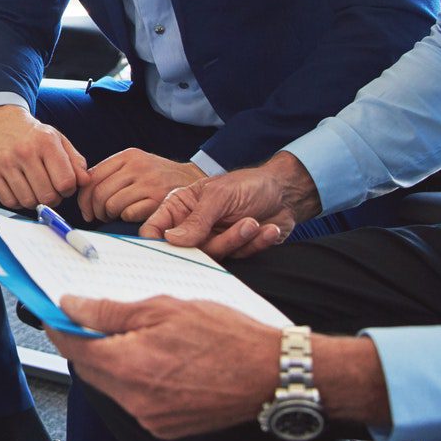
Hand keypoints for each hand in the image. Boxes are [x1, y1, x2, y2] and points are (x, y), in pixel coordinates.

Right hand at [0, 105, 88, 208]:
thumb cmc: (31, 133)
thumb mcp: (57, 139)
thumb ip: (75, 161)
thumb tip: (85, 182)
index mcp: (46, 142)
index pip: (66, 182)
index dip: (69, 190)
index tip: (64, 185)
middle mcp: (25, 152)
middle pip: (48, 196)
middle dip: (53, 198)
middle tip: (50, 189)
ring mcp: (5, 163)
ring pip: (28, 201)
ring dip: (35, 201)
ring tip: (35, 189)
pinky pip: (9, 201)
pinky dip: (18, 202)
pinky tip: (21, 190)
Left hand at [44, 295, 279, 438]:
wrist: (271, 374)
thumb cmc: (227, 336)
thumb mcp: (165, 308)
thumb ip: (112, 310)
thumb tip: (73, 307)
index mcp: (129, 366)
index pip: (74, 347)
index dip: (58, 327)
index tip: (52, 312)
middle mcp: (135, 399)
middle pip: (89, 369)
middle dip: (81, 343)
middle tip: (83, 318)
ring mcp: (150, 418)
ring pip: (111, 386)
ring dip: (108, 361)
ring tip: (123, 334)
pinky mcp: (166, 427)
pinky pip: (134, 401)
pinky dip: (131, 379)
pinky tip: (148, 358)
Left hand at [79, 150, 204, 222]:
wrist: (192, 179)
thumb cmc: (158, 176)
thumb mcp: (136, 164)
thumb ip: (112, 173)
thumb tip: (84, 192)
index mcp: (128, 156)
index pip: (92, 177)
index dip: (84, 197)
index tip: (86, 209)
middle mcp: (137, 167)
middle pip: (100, 193)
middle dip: (95, 210)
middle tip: (99, 216)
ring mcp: (149, 183)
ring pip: (112, 205)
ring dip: (109, 215)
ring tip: (115, 216)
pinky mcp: (159, 200)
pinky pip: (128, 214)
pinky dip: (126, 218)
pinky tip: (131, 216)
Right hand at [140, 151, 320, 259]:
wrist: (285, 192)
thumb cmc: (249, 184)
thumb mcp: (220, 196)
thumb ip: (196, 220)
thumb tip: (171, 240)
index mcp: (179, 206)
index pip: (155, 229)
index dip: (157, 242)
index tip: (173, 247)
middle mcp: (192, 225)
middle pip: (187, 249)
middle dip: (217, 241)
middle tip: (242, 225)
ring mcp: (212, 239)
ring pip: (215, 254)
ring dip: (239, 239)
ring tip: (254, 222)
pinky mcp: (233, 250)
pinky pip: (238, 256)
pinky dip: (255, 243)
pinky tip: (267, 229)